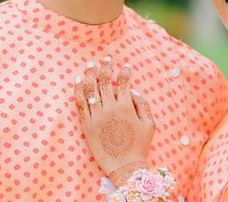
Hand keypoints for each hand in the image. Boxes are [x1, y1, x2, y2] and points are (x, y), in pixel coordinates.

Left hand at [74, 58, 154, 185]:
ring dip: (90, 74)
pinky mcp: (86, 125)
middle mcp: (110, 108)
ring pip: (91, 89)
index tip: (125, 66)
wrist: (125, 168)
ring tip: (90, 65)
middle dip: (105, 67)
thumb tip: (133, 90)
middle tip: (105, 59)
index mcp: (127, 106)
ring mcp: (97, 116)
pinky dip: (78, 90)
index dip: (124, 72)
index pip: (124, 82)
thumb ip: (143, 104)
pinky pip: (80, 104)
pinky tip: (77, 81)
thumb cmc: (139, 146)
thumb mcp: (150, 124)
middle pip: (105, 81)